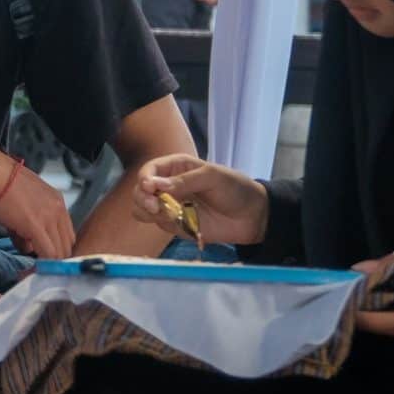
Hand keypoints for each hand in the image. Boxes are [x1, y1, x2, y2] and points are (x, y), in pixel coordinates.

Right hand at [0, 156, 73, 258]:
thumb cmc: (0, 185)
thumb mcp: (24, 203)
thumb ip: (31, 225)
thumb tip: (30, 245)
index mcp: (57, 201)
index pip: (68, 234)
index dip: (56, 248)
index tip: (42, 254)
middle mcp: (58, 209)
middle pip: (67, 245)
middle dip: (52, 256)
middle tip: (35, 261)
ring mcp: (49, 217)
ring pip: (59, 252)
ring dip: (45, 260)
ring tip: (27, 258)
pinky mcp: (36, 226)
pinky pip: (47, 254)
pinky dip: (41, 263)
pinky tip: (30, 264)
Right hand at [133, 154, 267, 244]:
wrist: (252, 217)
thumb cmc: (234, 188)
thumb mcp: (212, 177)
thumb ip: (183, 181)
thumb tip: (154, 185)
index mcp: (176, 167)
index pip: (150, 170)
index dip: (145, 178)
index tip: (150, 188)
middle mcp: (169, 186)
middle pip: (140, 190)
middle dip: (142, 198)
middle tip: (154, 206)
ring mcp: (171, 206)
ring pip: (143, 208)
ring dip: (146, 211)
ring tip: (163, 214)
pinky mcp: (176, 225)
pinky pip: (159, 224)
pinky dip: (162, 224)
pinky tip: (177, 222)